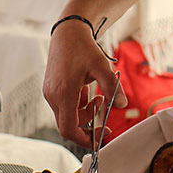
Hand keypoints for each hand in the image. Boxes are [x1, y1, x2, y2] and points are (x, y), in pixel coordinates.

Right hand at [43, 20, 126, 146]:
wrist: (68, 32)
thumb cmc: (83, 48)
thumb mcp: (102, 67)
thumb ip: (112, 87)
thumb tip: (122, 104)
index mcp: (63, 93)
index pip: (69, 129)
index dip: (84, 139)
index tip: (99, 139)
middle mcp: (53, 96)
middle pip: (68, 125)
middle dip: (87, 127)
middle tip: (105, 123)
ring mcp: (50, 93)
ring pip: (67, 116)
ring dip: (85, 113)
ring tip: (99, 99)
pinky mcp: (51, 90)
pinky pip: (65, 106)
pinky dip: (78, 106)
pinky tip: (88, 94)